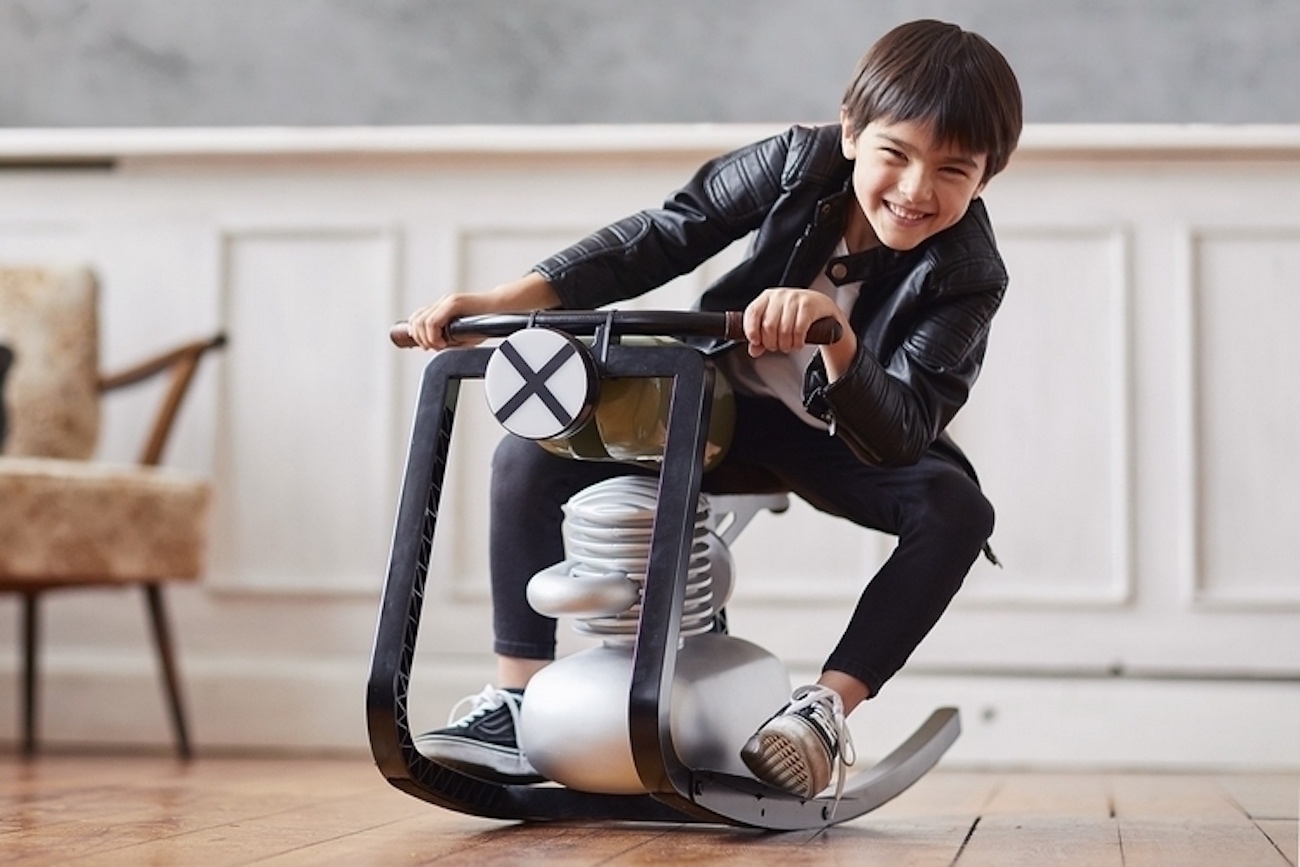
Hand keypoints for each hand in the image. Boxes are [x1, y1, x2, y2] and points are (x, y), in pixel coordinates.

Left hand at [405, 272, 560, 350]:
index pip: (417, 320)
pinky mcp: (454, 302)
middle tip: (435, 347)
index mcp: (441, 309)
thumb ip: (447, 339)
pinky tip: (444, 342)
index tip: (428, 346)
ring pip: (421, 321)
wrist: (502, 310)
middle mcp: (441, 303)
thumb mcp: (462, 335)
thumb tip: (434, 348)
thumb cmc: (485, 323)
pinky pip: (433, 321)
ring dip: (427, 338)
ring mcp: (447, 301)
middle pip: (416, 320)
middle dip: (421, 339)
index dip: (418, 335)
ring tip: (441, 345)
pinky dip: (433, 335)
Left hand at [743, 289, 846, 355]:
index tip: (756, 342)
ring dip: (785, 345)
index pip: (752, 313)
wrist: (822, 307)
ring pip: (784, 330)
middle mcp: (779, 296)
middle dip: (772, 343)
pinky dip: (797, 342)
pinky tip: (798, 343)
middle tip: (776, 347)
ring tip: (788, 346)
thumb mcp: (776, 323)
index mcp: (767, 297)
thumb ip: (762, 338)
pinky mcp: (808, 306)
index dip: (751, 330)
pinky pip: (799, 330)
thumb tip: (754, 350)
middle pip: (768, 326)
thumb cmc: (795, 314)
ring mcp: (794, 299)